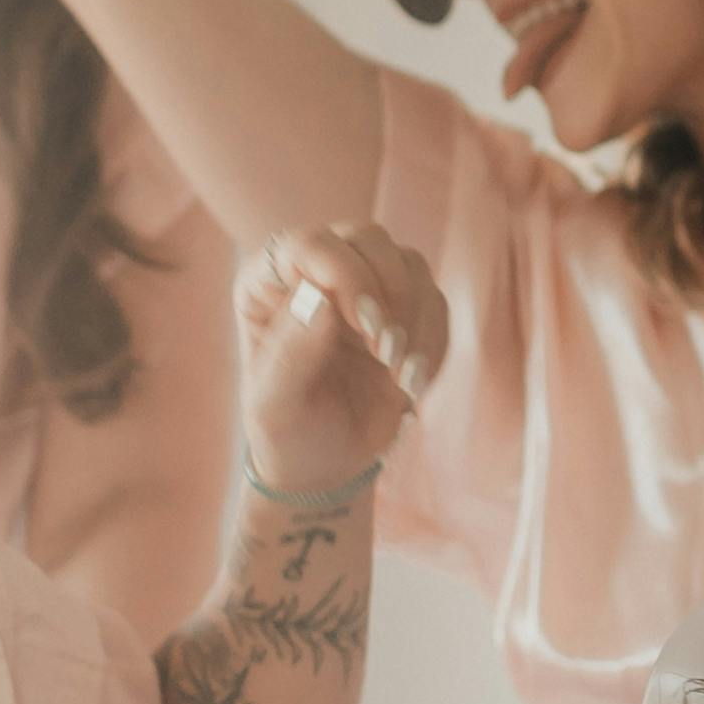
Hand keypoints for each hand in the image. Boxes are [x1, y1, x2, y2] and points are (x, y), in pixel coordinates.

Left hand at [238, 215, 450, 492]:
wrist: (326, 464)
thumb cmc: (287, 432)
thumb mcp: (276, 405)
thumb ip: (290, 353)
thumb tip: (318, 296)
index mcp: (268, 283)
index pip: (308, 244)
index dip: (347, 276)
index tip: (368, 328)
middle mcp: (315, 273)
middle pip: (368, 239)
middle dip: (389, 295)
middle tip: (386, 353)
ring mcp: (363, 287)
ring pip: (410, 265)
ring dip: (416, 322)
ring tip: (399, 377)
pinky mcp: (402, 309)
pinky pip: (435, 302)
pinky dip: (432, 343)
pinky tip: (411, 384)